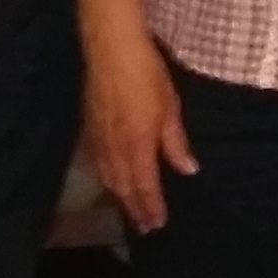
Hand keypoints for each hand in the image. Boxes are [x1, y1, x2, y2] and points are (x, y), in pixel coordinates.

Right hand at [85, 35, 196, 235]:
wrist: (110, 49)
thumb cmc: (147, 74)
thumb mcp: (170, 107)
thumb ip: (176, 142)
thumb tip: (188, 170)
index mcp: (138, 145)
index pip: (145, 186)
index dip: (151, 207)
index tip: (157, 224)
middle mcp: (115, 148)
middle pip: (124, 187)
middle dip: (135, 209)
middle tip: (144, 228)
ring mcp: (98, 139)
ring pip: (108, 178)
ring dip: (119, 197)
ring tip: (129, 211)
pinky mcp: (89, 127)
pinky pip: (96, 163)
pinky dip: (105, 179)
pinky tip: (109, 181)